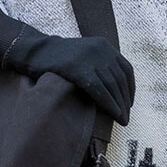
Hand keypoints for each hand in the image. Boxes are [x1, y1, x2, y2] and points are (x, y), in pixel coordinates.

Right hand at [7, 30, 134, 124]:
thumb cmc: (58, 58)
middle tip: (126, 118)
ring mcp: (90, 58)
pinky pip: (99, 89)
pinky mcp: (79, 69)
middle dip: (125, 101)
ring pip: (112, 85)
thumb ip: (99, 65)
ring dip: (119, 105)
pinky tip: (113, 114)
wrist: (36, 51)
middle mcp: (100, 50)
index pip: (126, 69)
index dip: (130, 89)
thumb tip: (115, 88)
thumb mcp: (84, 55)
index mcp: (104, 45)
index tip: (129, 104)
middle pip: (120, 79)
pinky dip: (109, 103)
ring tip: (122, 120)